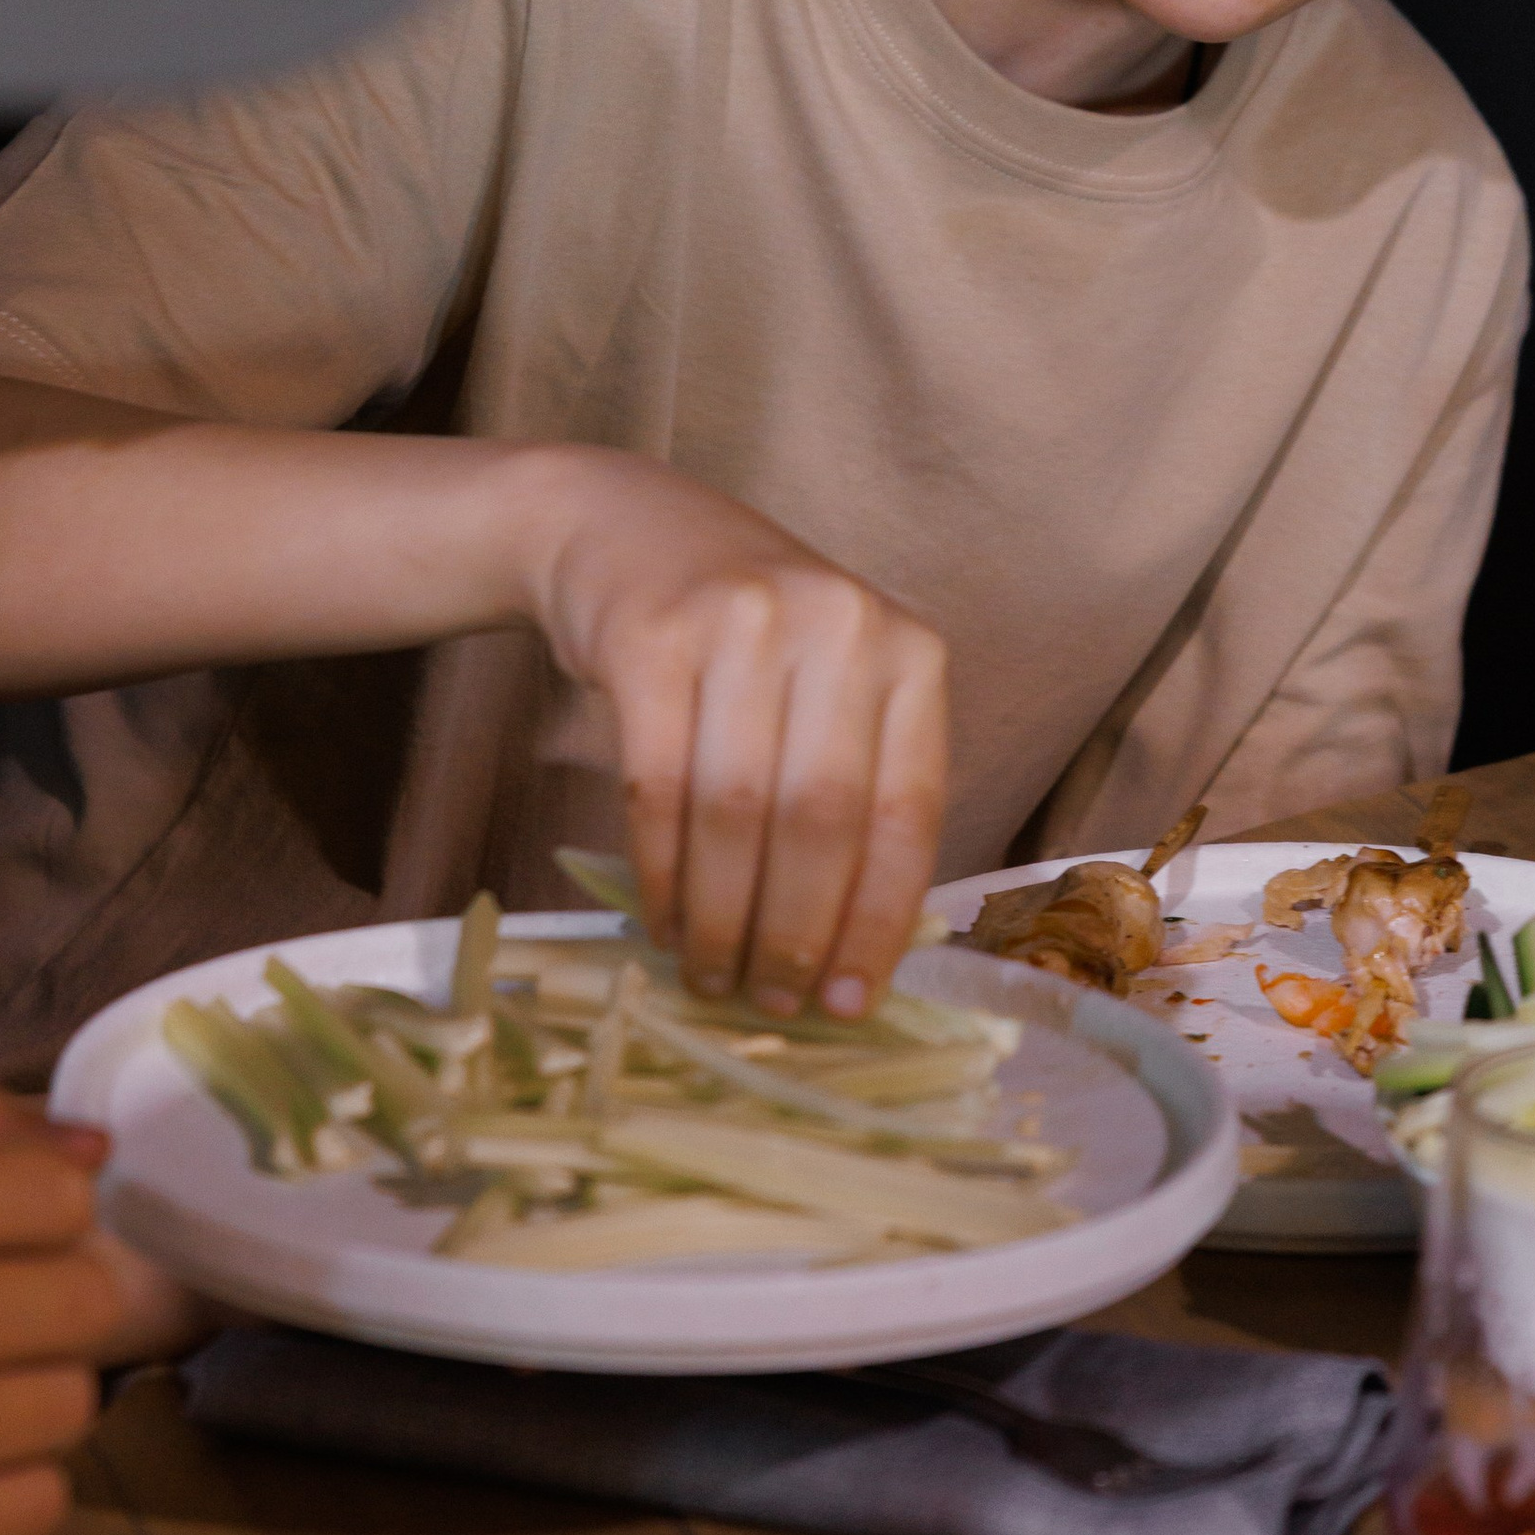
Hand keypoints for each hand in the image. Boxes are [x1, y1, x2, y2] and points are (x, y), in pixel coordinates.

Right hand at [510, 450, 947, 1018]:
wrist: (626, 531)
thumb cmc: (749, 639)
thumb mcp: (834, 686)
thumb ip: (858, 791)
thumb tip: (855, 959)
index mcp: (908, 650)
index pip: (906, 811)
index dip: (878, 921)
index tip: (850, 1004)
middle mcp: (836, 623)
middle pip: (821, 819)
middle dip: (795, 932)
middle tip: (771, 1003)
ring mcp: (742, 620)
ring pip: (735, 812)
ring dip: (721, 918)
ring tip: (711, 977)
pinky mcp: (650, 636)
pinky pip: (656, 789)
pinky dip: (660, 874)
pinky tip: (662, 921)